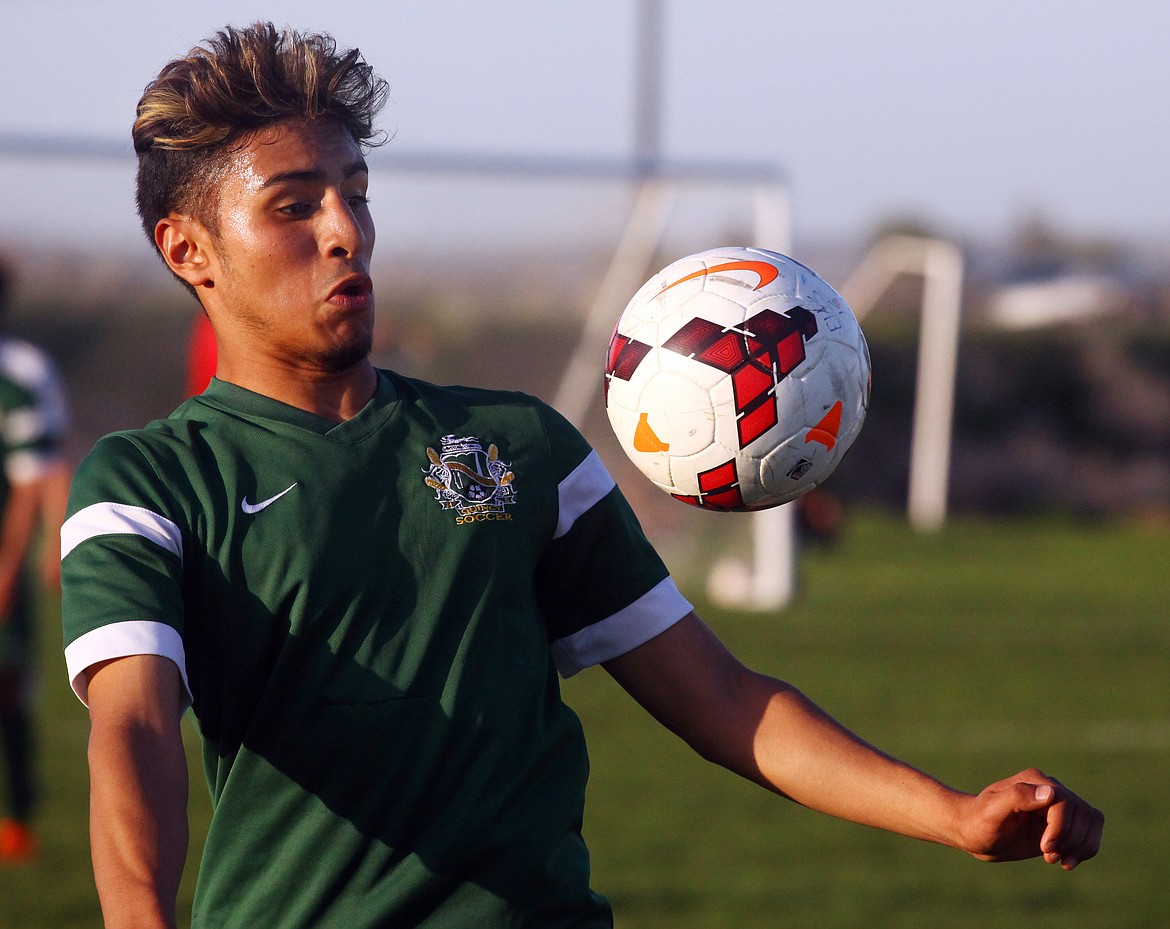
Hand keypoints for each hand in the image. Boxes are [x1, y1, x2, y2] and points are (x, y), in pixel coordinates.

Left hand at [957, 768, 1102, 869]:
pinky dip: (1085, 850)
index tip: (1044, 849)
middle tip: (1047, 856)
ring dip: (1081, 846)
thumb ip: (1018, 797)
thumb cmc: (979, 821)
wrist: (975, 833)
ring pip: (1092, 821)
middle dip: (1070, 840)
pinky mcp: (1063, 823)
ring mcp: (1058, 806)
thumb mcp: (993, 811)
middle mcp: (1050, 789)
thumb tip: (1051, 792)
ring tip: (1057, 860)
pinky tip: (1066, 862)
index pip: (1065, 802)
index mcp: (1034, 781)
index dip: (1060, 828)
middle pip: (1083, 813)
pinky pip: (1090, 832)